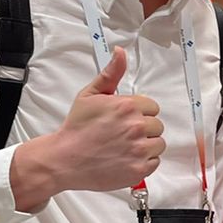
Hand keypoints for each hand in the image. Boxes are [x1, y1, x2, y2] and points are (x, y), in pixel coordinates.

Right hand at [50, 46, 166, 192]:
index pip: (152, 107)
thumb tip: (120, 53)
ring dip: (146, 146)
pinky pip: (154, 162)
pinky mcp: (139, 169)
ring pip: (158, 144)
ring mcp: (139, 149)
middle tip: (123, 135)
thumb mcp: (90, 95)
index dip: (139, 113)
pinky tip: (127, 159)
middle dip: (143, 129)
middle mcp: (136, 127)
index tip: (126, 120)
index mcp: (127, 106)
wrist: (64, 159)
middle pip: (157, 126)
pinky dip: (144, 162)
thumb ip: (111, 74)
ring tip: (126, 147)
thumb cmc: (76, 128)